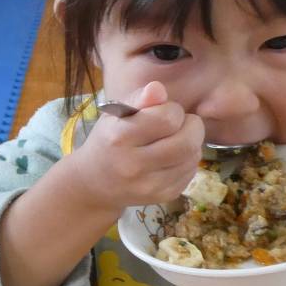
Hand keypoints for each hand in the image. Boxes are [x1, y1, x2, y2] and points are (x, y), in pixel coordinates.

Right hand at [65, 81, 204, 211]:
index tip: (163, 111)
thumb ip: (138, 99)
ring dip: (191, 143)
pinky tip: (172, 157)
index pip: (168, 118)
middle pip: (187, 142)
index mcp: (120, 138)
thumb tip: (158, 88)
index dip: (172, 110)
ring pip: (192, 157)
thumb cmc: (107, 141)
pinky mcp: (163, 197)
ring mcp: (149, 185)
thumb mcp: (115, 115)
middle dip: (191, 127)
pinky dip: (187, 161)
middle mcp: (134, 165)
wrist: (93, 184)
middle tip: (179, 124)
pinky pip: (191, 173)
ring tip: (175, 139)